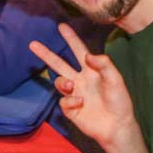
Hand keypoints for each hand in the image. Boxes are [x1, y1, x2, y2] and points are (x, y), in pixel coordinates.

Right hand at [30, 24, 138, 150]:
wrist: (117, 126)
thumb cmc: (119, 102)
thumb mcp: (116, 79)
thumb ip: (104, 64)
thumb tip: (87, 55)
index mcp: (92, 71)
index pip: (79, 51)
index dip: (71, 39)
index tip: (61, 26)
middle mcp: (80, 80)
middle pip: (59, 64)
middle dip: (46, 54)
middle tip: (33, 44)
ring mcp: (75, 94)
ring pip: (59, 82)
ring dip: (62, 82)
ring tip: (71, 85)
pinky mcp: (71, 109)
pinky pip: (63, 101)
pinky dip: (70, 100)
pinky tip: (80, 103)